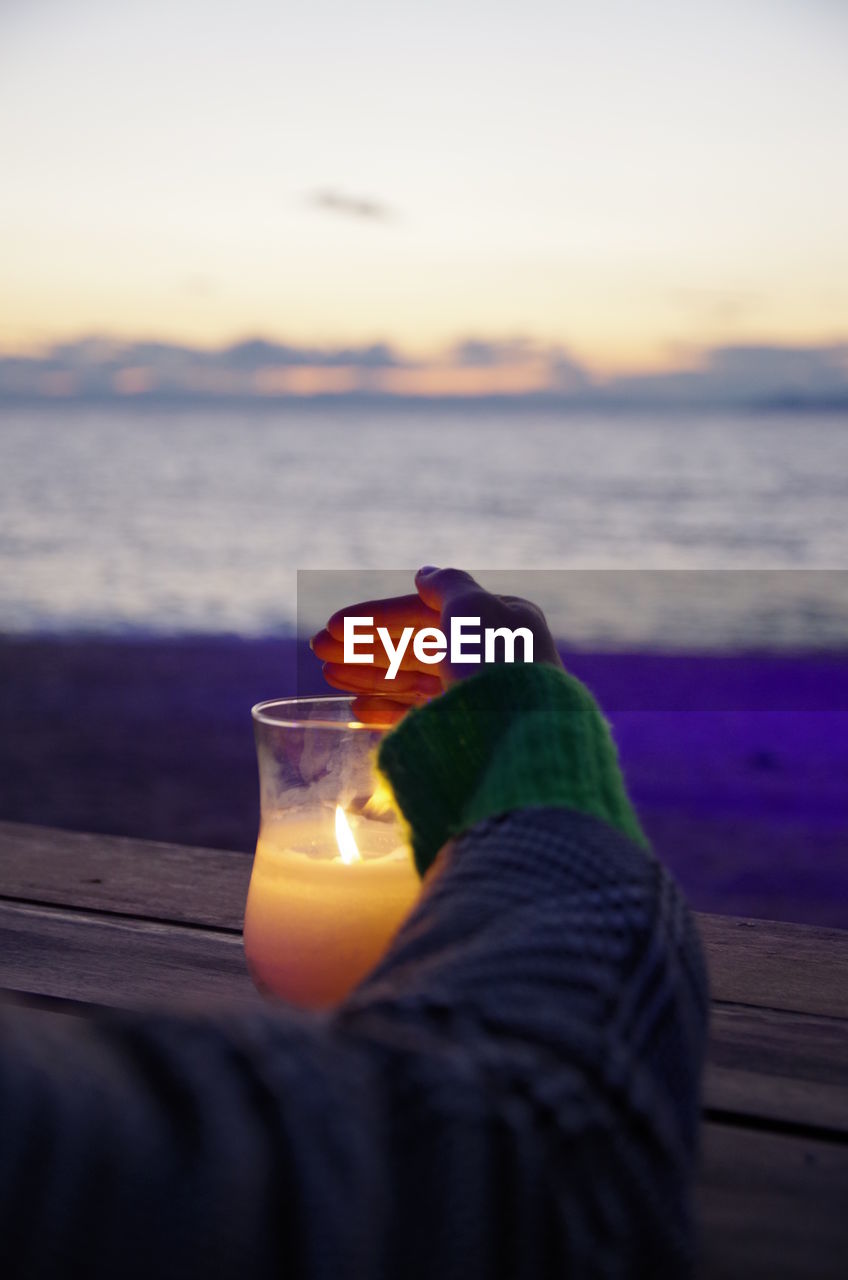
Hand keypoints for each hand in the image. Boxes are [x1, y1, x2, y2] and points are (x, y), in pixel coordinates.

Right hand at [310, 566, 562, 724]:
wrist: (518, 738)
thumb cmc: (493, 664)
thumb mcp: (472, 608)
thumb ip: (446, 585)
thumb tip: (424, 574)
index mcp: (498, 621)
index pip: (425, 613)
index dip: (376, 616)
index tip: (332, 624)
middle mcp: (490, 657)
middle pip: (415, 646)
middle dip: (365, 645)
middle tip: (317, 649)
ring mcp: (478, 697)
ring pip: (413, 679)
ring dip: (369, 674)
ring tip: (328, 674)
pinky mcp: (467, 733)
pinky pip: (421, 716)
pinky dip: (387, 710)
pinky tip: (356, 708)